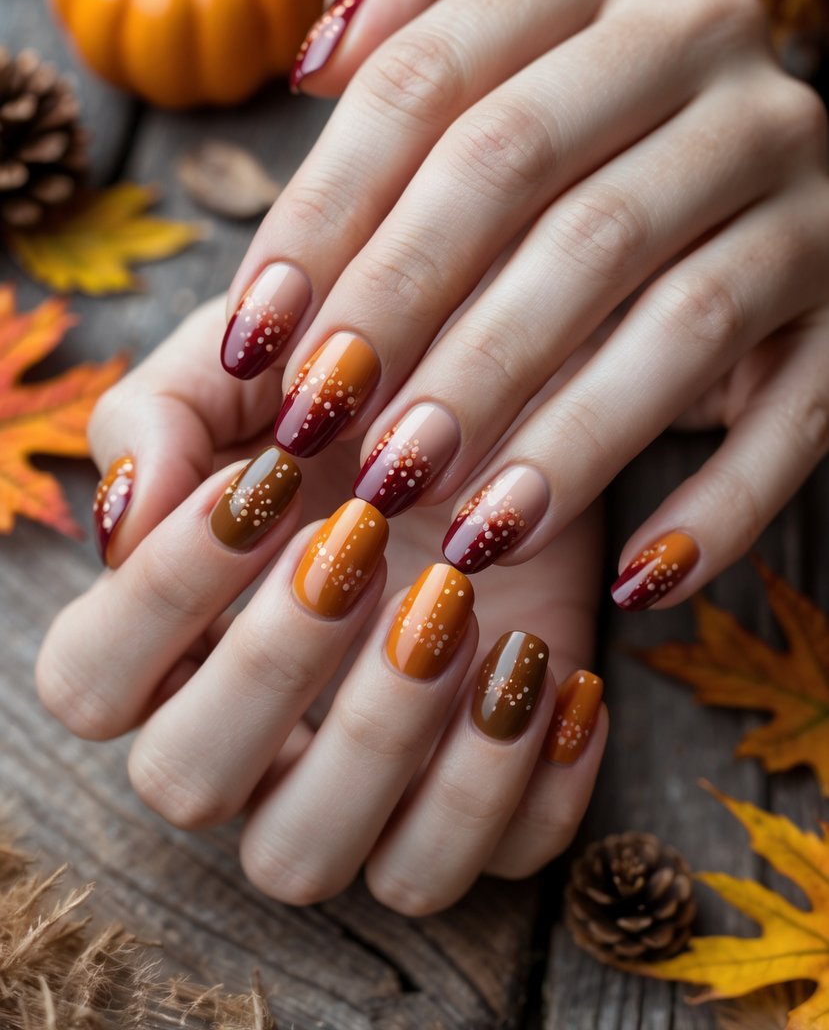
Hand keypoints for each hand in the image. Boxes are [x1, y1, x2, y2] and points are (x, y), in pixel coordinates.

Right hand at [36, 299, 606, 912]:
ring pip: (311, 858)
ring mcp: (355, 784)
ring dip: (387, 739)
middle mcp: (243, 735)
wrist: (499, 412)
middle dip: (271, 663)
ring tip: (465, 605)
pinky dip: (520, 783)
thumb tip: (129, 503)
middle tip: (362, 538)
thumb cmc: (357, 390)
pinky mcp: (472, 799)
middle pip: (187, 784)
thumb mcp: (249, 370)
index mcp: (165, 642)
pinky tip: (544, 662)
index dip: (162, 592)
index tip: (262, 481)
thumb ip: (160, 413)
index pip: (90, 680)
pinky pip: (482, 862)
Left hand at [222, 0, 828, 609]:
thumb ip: (399, 10)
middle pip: (537, 185)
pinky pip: (801, 410)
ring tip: (464, 532)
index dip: (323, 219)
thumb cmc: (558, 113)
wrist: (731, 147)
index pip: (427, 85)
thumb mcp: (484, 28)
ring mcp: (799, 170)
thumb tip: (313, 56)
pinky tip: (632, 581)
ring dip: (562, 437)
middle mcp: (709, 42)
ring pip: (675, 312)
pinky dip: (720, 504)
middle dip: (420, 328)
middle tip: (336, 446)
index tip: (252, 345)